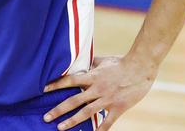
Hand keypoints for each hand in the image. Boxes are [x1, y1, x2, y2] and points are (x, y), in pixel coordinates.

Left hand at [42, 55, 156, 129]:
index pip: (69, 81)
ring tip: (60, 128)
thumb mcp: (103, 60)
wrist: (141, 67)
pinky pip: (107, 122)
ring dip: (72, 121)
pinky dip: (99, 130)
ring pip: (86, 113)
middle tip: (45, 117)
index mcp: (92, 76)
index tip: (42, 90)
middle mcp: (97, 89)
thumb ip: (91, 64)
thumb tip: (81, 62)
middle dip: (58, 109)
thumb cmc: (121, 62)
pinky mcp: (118, 108)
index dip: (55, 85)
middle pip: (74, 101)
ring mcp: (107, 99)